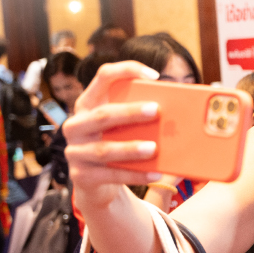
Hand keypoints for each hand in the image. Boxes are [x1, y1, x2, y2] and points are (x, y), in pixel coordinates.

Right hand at [64, 61, 163, 208]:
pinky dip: (135, 175)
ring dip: (131, 149)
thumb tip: (177, 115)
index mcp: (88, 104)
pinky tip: (156, 174)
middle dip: (130, 112)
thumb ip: (139, 117)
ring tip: (154, 149)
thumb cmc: (116, 144)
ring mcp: (75, 151)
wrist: (96, 182)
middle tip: (156, 110)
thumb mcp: (122, 127)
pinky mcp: (81, 176)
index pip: (104, 76)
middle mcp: (76, 125)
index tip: (154, 76)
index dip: (127, 71)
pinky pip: (111, 175)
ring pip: (104, 150)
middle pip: (102, 115)